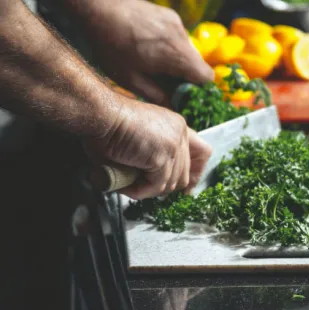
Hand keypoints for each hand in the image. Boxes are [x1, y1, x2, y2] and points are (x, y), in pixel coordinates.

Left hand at [75, 0, 213, 104]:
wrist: (98, 8)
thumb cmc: (111, 46)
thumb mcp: (131, 80)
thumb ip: (157, 96)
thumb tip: (172, 107)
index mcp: (176, 55)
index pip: (207, 77)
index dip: (198, 89)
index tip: (182, 95)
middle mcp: (182, 37)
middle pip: (198, 64)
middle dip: (186, 77)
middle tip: (165, 83)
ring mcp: (176, 23)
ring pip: (189, 51)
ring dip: (178, 62)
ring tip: (154, 64)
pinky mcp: (169, 16)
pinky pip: (179, 38)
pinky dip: (171, 48)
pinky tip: (151, 49)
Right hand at [84, 94, 211, 198]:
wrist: (101, 115)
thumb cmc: (111, 125)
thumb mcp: (142, 137)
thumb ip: (154, 154)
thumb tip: (157, 182)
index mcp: (177, 126)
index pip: (202, 153)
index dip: (195, 173)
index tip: (185, 189)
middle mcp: (180, 134)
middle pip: (184, 175)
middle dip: (164, 187)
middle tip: (143, 189)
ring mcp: (174, 145)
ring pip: (170, 184)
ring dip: (148, 190)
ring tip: (128, 183)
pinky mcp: (162, 157)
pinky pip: (155, 186)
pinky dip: (139, 191)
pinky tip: (125, 184)